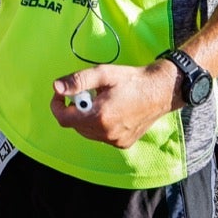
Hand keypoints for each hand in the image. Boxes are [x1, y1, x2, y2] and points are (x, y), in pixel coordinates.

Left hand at [50, 61, 181, 148]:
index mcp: (100, 116)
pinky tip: (112, 111)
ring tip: (101, 101)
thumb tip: (57, 87)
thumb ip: (78, 81)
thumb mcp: (103, 74)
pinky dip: (99, 124)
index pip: (64, 119)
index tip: (61, 93)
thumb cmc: (132, 80)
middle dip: (75, 108)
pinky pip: (101, 136)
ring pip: (87, 131)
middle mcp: (107, 133)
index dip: (57, 105)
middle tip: (88, 92)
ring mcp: (116, 141)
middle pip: (75, 125)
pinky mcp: (123, 143)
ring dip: (86, 117)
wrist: (160, 91)